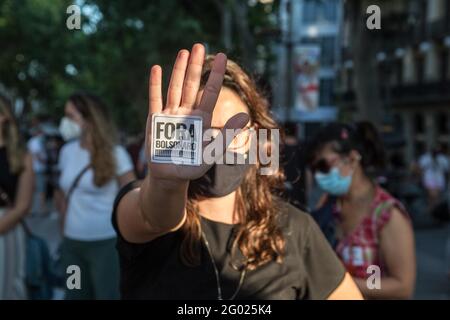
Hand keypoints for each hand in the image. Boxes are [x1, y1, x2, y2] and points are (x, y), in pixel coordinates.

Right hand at [145, 43, 248, 181]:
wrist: (169, 177)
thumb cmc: (191, 167)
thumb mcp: (211, 153)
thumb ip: (225, 135)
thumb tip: (244, 118)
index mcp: (202, 119)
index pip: (211, 92)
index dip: (216, 74)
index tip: (223, 56)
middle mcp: (187, 113)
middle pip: (193, 84)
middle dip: (196, 65)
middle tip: (200, 45)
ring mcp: (171, 114)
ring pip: (176, 87)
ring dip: (179, 69)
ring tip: (184, 52)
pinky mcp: (155, 119)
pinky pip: (155, 98)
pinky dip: (155, 84)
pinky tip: (157, 68)